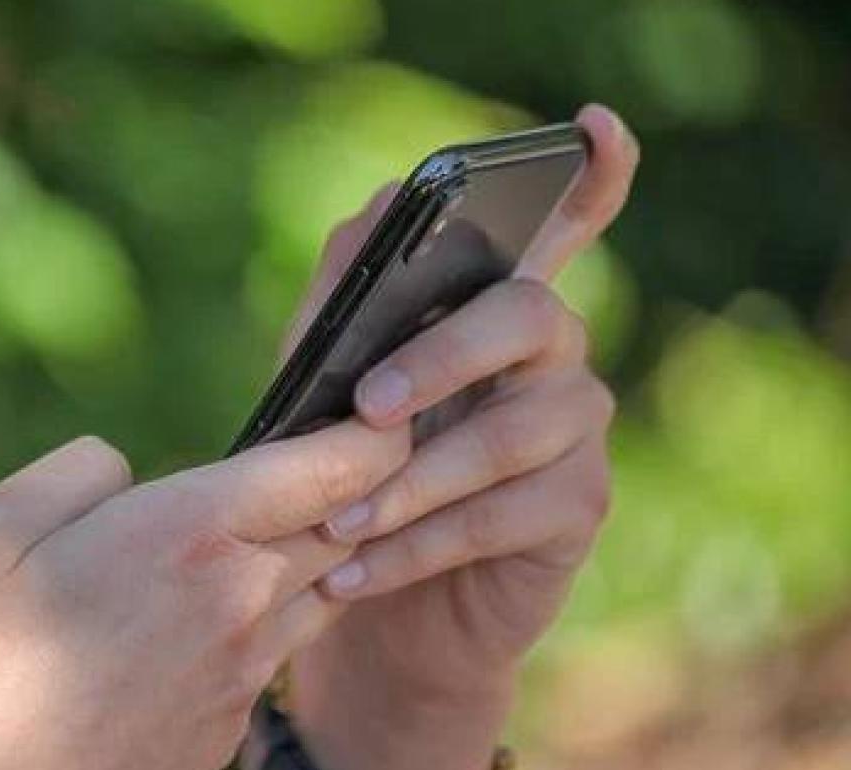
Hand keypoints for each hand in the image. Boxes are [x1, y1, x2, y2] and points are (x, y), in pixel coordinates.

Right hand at [0, 422, 408, 769]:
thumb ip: (77, 473)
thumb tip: (125, 470)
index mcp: (191, 536)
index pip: (338, 468)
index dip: (378, 433)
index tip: (377, 410)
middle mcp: (242, 600)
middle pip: (346, 524)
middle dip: (350, 487)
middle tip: (324, 454)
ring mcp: (245, 670)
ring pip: (322, 586)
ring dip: (314, 549)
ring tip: (266, 528)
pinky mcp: (234, 722)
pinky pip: (278, 645)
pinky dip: (271, 610)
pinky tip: (213, 607)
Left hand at [284, 105, 639, 769]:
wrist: (376, 604)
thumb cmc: (349, 475)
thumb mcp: (323, 387)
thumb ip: (345, 305)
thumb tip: (371, 215)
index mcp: (491, 307)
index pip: (565, 224)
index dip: (592, 174)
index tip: (594, 124)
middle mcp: (552, 352)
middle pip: (528, 315)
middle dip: (441, 356)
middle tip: (368, 406)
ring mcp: (576, 427)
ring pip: (509, 433)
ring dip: (410, 481)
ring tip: (335, 524)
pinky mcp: (580, 506)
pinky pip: (500, 516)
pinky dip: (415, 546)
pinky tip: (354, 574)